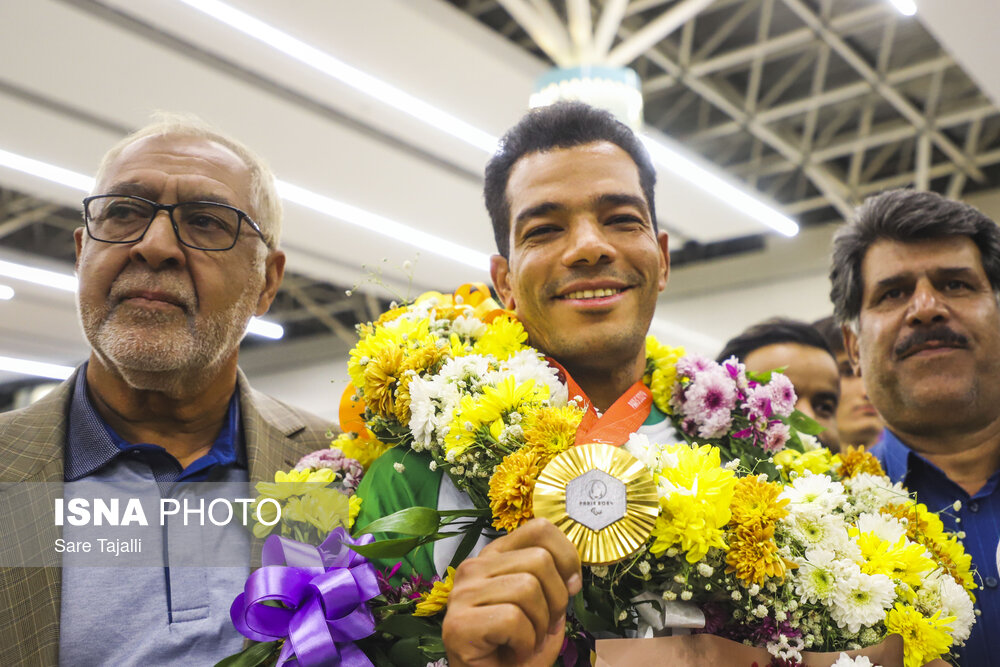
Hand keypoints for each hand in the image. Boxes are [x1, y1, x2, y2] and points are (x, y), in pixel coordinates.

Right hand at [442, 518, 581, 666]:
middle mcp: (474, 566)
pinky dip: (525, 643)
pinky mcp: (457, 623)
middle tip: (542, 627)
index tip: (571, 587)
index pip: (539, 528)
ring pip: (528, 587)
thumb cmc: (518, 651)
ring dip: (539, 626)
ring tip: (525, 642)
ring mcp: (462, 593)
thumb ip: (556, 583)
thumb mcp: (545, 609)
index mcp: (495, 556)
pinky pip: (512, 618)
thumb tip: (571, 577)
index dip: (566, 557)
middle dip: (556, 600)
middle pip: (540, 559)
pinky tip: (512, 652)